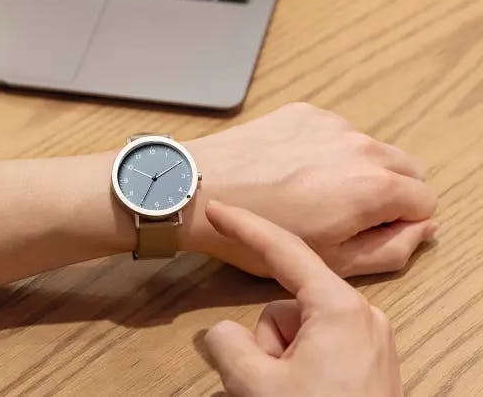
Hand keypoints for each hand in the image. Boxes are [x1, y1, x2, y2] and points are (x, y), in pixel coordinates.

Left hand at [182, 102, 436, 276]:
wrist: (199, 189)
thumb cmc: (260, 233)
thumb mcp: (330, 261)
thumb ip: (390, 248)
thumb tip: (422, 228)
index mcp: (375, 186)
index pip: (424, 201)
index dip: (402, 224)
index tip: (368, 234)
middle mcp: (362, 145)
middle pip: (405, 169)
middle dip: (388, 194)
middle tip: (343, 216)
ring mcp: (331, 124)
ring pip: (368, 150)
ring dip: (355, 170)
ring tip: (308, 193)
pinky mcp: (304, 112)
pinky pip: (334, 133)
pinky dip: (325, 151)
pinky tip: (289, 170)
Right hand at [203, 201, 402, 396]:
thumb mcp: (256, 386)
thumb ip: (228, 344)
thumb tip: (225, 332)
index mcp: (339, 308)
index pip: (283, 251)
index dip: (246, 226)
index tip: (219, 208)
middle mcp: (360, 315)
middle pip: (285, 306)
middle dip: (265, 341)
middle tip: (266, 384)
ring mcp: (367, 338)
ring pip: (297, 330)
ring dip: (280, 360)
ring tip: (288, 393)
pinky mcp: (367, 359)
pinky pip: (317, 346)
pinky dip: (299, 367)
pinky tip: (303, 394)